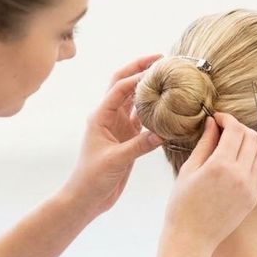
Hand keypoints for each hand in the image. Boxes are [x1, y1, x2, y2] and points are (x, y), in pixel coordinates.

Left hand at [63, 54, 164, 216]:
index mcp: (100, 116)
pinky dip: (153, 110)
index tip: (157, 67)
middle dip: (139, 69)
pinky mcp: (127, 139)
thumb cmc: (92, 178)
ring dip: (148, 87)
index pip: (119, 88)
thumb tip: (162, 133)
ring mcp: (118, 127)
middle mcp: (108, 117)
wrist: (87, 197)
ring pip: (134, 100)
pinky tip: (168, 105)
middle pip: (124, 85)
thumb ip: (138, 146)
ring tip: (168, 76)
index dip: (137, 76)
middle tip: (161, 58)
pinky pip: (142, 118)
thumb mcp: (116, 160)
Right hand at [162, 113, 256, 255]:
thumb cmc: (182, 205)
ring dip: (249, 142)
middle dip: (239, 128)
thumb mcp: (189, 170)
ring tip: (232, 145)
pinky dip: (254, 159)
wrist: (192, 238)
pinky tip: (239, 162)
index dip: (227, 118)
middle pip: (252, 137)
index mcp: (221, 166)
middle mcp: (241, 175)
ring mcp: (251, 187)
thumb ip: (204, 144)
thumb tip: (212, 123)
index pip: (235, 130)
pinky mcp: (254, 197)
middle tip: (224, 129)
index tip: (217, 118)